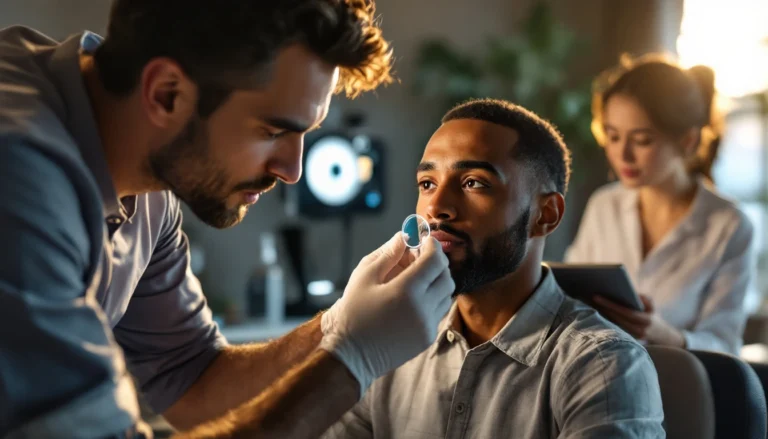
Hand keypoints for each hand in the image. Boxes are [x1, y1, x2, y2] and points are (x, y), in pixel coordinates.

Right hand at [320, 232, 453, 397]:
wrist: (351, 354)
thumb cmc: (353, 312)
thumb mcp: (364, 276)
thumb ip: (388, 254)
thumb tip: (404, 236)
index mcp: (406, 290)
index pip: (435, 260)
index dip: (432, 246)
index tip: (424, 240)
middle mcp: (423, 308)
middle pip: (446, 276)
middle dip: (437, 263)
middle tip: (421, 257)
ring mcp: (427, 325)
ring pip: (446, 294)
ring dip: (437, 281)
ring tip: (417, 278)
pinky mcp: (427, 338)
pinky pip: (439, 311)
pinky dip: (433, 299)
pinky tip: (413, 298)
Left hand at [592, 294, 684, 347]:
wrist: (661, 336)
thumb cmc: (652, 315)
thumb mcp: (652, 306)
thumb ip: (645, 299)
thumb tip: (634, 295)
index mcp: (646, 320)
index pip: (625, 311)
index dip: (610, 304)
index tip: (597, 297)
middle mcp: (639, 331)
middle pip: (616, 319)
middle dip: (603, 309)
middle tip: (590, 299)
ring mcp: (633, 338)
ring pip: (614, 325)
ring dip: (602, 315)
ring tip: (590, 305)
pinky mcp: (627, 342)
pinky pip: (614, 330)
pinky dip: (606, 321)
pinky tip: (596, 314)